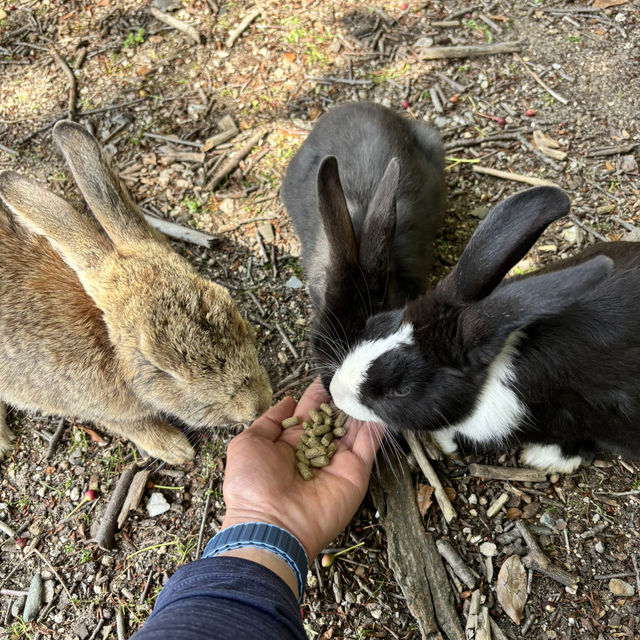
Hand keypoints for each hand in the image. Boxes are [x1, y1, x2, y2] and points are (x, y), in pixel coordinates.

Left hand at [221, 378, 384, 560]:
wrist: (270, 525)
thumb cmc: (252, 485)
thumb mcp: (248, 443)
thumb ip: (270, 420)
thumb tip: (288, 401)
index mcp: (291, 442)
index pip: (310, 412)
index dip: (319, 394)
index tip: (329, 374)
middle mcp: (316, 450)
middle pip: (335, 418)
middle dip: (343, 397)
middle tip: (353, 374)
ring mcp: (337, 461)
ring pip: (354, 428)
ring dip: (361, 407)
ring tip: (368, 382)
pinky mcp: (355, 473)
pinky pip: (369, 446)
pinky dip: (377, 426)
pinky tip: (380, 405)